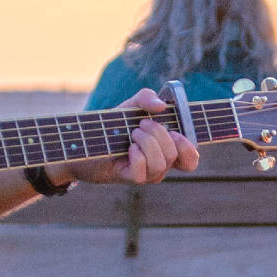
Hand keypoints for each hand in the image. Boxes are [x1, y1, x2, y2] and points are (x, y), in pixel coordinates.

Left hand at [65, 88, 200, 184]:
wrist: (86, 141)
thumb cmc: (114, 126)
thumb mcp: (131, 106)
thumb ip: (147, 98)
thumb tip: (162, 106)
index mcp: (166, 149)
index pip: (190, 159)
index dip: (189, 148)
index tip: (176, 132)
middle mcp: (160, 164)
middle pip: (174, 155)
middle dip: (159, 134)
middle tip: (141, 124)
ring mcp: (146, 174)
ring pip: (161, 164)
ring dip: (147, 142)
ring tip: (132, 134)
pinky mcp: (131, 179)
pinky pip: (143, 172)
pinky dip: (137, 156)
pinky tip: (128, 148)